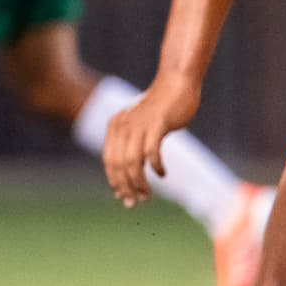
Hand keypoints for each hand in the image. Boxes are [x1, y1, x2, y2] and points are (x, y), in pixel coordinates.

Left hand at [103, 77, 200, 205]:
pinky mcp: (157, 124)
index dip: (115, 181)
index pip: (109, 161)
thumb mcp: (140, 126)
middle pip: (119, 165)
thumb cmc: (160, 108)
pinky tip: (162, 174)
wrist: (176, 83)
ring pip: (132, 162)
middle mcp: (123, 125)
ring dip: (139, 183)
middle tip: (136, 202)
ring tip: (147, 195)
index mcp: (115, 126)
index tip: (124, 197)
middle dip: (126, 187)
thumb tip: (128, 175)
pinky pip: (151, 152)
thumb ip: (132, 145)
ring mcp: (139, 124)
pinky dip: (156, 167)